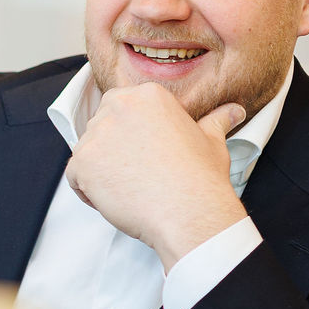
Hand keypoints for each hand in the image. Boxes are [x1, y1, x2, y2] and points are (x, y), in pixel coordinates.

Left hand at [64, 83, 246, 269]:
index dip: (131, 133)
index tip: (146, 152)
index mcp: (148, 95)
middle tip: (139, 171)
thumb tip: (234, 111)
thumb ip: (215, 121)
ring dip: (102, 170)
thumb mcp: (211, 141)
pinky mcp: (82, 163)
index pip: (122, 106)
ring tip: (133, 187)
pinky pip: (75, 176)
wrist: (189, 212)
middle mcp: (119, 107)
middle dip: (114, 148)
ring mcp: (97, 135)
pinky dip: (89, 190)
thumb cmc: (201, 178)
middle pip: (102, 126)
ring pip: (88, 151)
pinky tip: (117, 198)